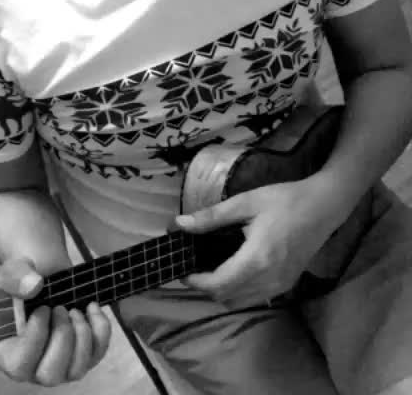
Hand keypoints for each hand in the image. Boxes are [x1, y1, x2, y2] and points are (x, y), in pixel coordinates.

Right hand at [0, 257, 110, 385]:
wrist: (48, 276)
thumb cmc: (26, 279)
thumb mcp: (15, 271)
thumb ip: (17, 277)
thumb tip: (33, 286)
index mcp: (9, 355)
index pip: (21, 365)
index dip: (35, 337)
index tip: (42, 309)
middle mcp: (35, 368)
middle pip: (51, 374)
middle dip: (62, 337)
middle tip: (60, 308)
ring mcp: (63, 365)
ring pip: (77, 368)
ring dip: (81, 334)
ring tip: (74, 310)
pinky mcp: (85, 355)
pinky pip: (99, 351)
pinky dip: (100, 327)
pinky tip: (91, 307)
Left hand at [176, 176, 349, 308]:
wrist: (324, 206)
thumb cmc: (284, 200)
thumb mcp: (245, 202)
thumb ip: (211, 217)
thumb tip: (179, 224)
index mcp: (257, 259)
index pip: (218, 285)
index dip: (195, 281)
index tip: (182, 269)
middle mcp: (269, 279)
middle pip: (226, 298)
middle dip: (205, 287)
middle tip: (193, 267)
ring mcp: (280, 285)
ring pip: (240, 302)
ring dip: (221, 292)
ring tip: (210, 270)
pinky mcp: (288, 284)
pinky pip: (255, 298)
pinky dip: (238, 292)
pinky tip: (234, 272)